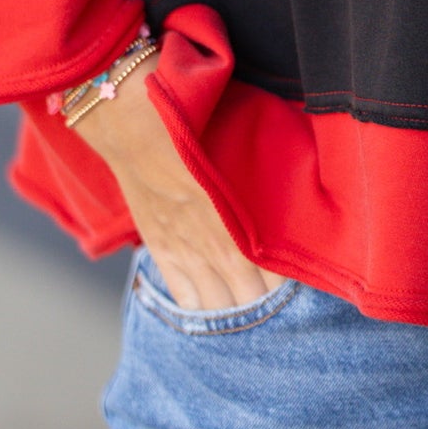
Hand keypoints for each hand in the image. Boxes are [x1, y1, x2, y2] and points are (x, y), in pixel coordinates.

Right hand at [67, 56, 286, 310]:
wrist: (125, 112)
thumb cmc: (187, 114)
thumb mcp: (233, 139)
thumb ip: (257, 173)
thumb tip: (290, 189)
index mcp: (231, 209)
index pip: (267, 266)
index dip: (285, 282)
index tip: (303, 284)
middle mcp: (207, 236)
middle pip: (245, 294)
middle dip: (264, 304)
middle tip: (282, 309)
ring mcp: (179, 244)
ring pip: (214, 301)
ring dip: (233, 310)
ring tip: (250, 316)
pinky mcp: (156, 244)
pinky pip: (181, 291)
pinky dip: (198, 305)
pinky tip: (210, 311)